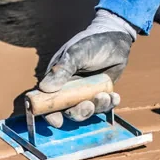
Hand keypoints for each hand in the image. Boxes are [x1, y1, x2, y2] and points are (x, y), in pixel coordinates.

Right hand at [38, 9, 135, 127]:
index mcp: (57, 80)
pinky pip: (103, 106)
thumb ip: (62, 70)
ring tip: (105, 96)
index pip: (48, 102)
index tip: (57, 122)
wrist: (115, 37)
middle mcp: (69, 90)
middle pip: (68, 111)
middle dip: (78, 112)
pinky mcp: (100, 93)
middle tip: (89, 105)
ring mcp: (85, 93)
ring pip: (87, 111)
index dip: (50, 115)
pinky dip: (109, 104)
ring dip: (96, 108)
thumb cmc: (91, 42)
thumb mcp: (76, 54)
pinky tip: (114, 96)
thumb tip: (44, 88)